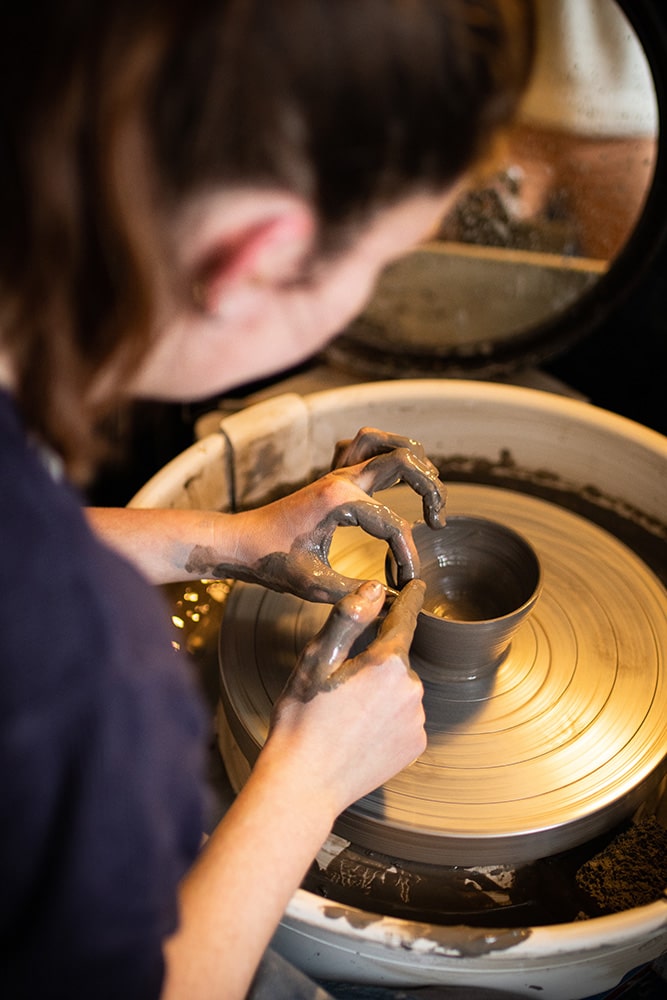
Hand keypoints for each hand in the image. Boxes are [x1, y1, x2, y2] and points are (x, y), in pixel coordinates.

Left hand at [185, 426, 445, 602]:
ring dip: (412, 456)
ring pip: (381, 441)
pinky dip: (381, 450)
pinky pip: (358, 446)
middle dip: (431, 488)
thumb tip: (389, 600)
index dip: (408, 555)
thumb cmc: (270, 562)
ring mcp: (334, 472)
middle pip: (404, 460)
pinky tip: (392, 476)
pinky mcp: (328, 476)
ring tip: (428, 486)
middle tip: (436, 521)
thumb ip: (353, 594)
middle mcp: (341, 478)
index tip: (405, 582)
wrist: (239, 543)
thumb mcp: (311, 585)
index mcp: (339, 501)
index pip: (394, 524)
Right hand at [265, 578, 426, 815]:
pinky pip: (403, 719)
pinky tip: (357, 733)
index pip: (402, 619)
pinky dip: (386, 719)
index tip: (416, 587)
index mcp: (386, 662)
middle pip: (394, 660)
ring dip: (379, 693)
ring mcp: (416, 721)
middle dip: (373, 663)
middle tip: (336, 685)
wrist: (304, 785)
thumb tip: (375, 589)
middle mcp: (411, 689)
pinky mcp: (415, 747)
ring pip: (399, 691)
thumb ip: (349, 618)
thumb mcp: (316, 659)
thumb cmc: (302, 720)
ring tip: (342, 715)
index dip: (407, 600)